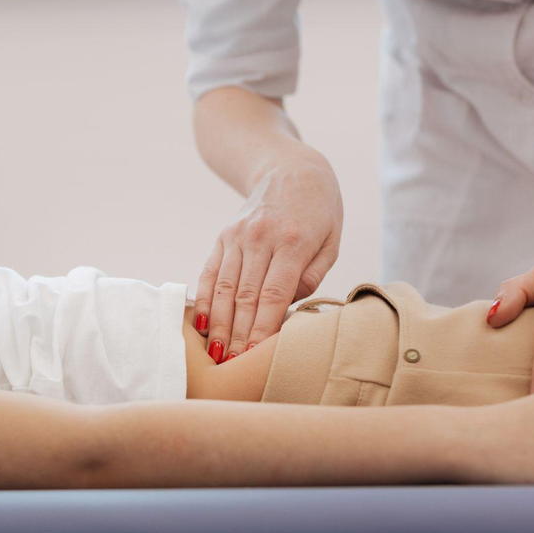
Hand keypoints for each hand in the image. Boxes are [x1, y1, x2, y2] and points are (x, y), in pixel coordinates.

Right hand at [193, 141, 342, 363]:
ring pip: (223, 287)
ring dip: (218, 323)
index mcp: (292, 241)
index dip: (264, 327)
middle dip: (238, 334)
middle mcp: (260, 238)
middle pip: (245, 295)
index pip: (274, 294)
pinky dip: (203, 299)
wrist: (289, 168)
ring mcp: (237, 236)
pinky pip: (210, 272)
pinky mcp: (223, 236)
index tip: (256, 354)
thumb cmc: (319, 210)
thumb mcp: (331, 240)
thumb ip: (312, 275)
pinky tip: (202, 323)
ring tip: (215, 352)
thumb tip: (288, 306)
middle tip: (233, 364)